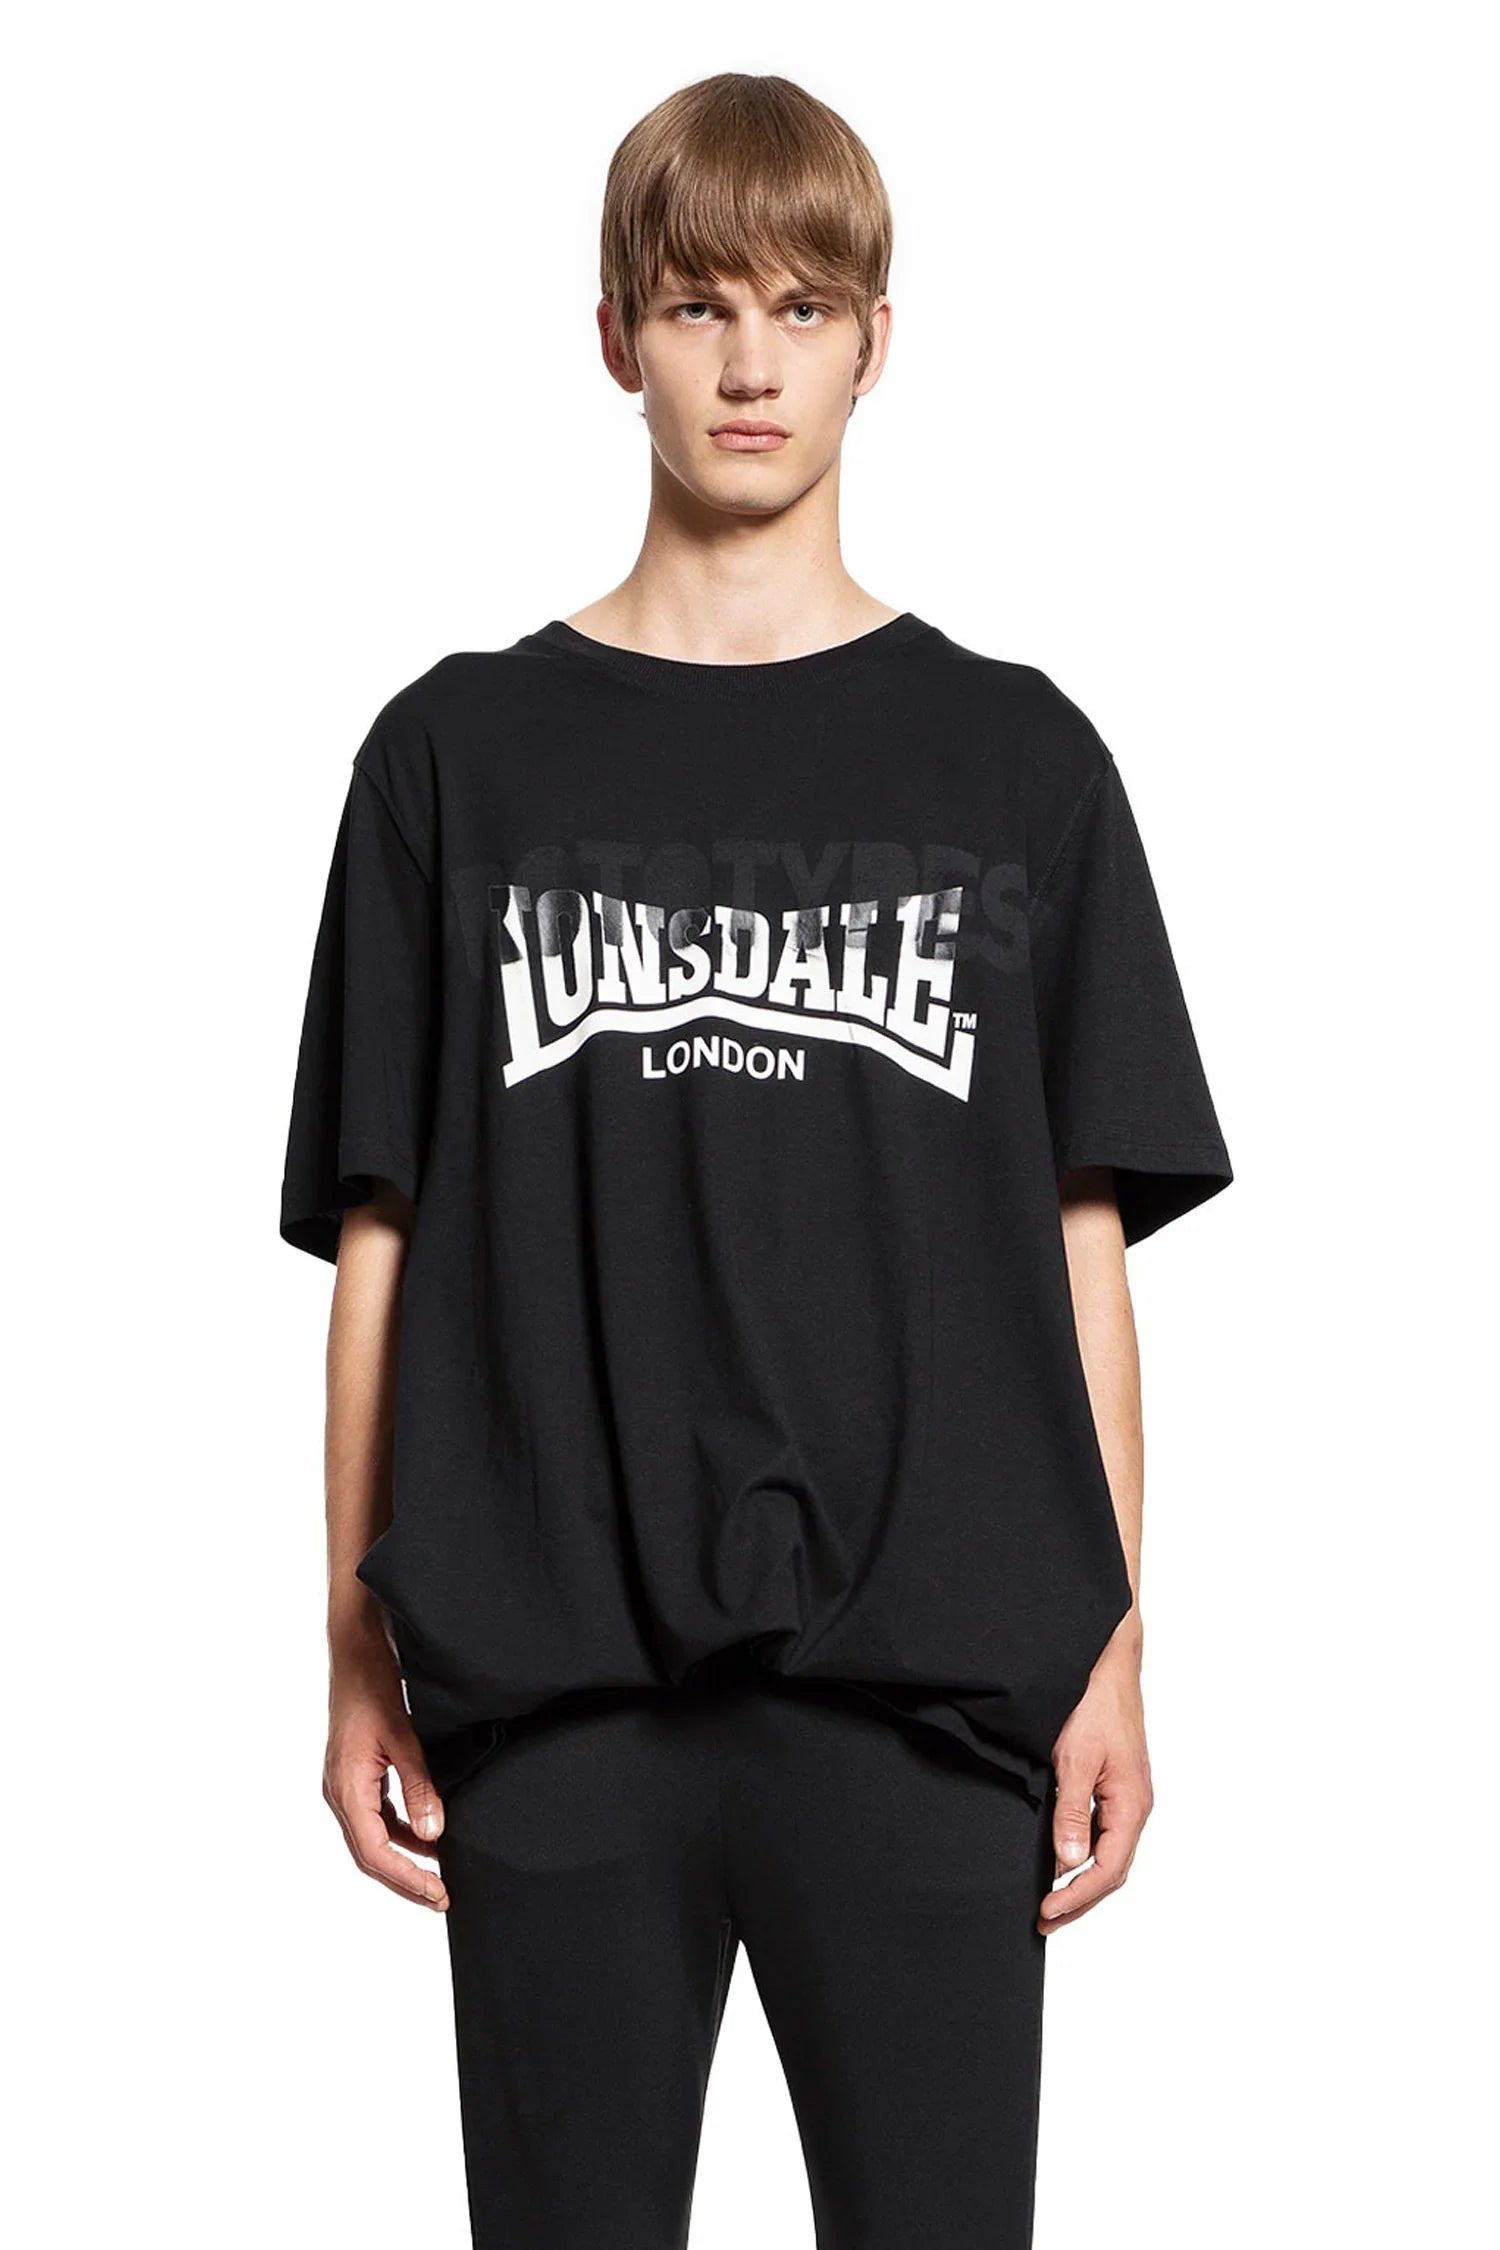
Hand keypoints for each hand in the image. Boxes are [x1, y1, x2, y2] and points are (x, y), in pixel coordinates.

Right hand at [323, 1636, 448, 1910]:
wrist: (356, 1650)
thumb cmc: (373, 1685)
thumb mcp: (404, 1737)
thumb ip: (419, 1787)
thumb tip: (433, 1836)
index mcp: (346, 1788)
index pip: (375, 1851)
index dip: (407, 1877)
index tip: (438, 1892)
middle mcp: (339, 1792)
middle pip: (370, 1853)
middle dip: (405, 1878)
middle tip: (440, 1896)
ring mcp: (345, 1784)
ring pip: (372, 1837)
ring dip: (403, 1857)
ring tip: (437, 1874)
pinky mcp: (354, 1774)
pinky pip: (375, 1815)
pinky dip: (399, 1831)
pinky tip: (425, 1835)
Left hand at [1039, 1619, 1152, 1934]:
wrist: (1106, 1666)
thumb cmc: (1096, 1706)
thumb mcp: (1075, 1759)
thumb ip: (1072, 1812)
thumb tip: (1070, 1861)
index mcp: (1132, 1805)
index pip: (1107, 1870)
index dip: (1077, 1896)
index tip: (1046, 1910)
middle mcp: (1135, 1807)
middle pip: (1112, 1870)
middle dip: (1079, 1899)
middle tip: (1044, 1919)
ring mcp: (1128, 1797)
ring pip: (1110, 1855)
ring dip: (1082, 1882)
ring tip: (1052, 1901)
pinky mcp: (1117, 1786)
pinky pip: (1105, 1834)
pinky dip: (1085, 1856)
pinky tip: (1064, 1861)